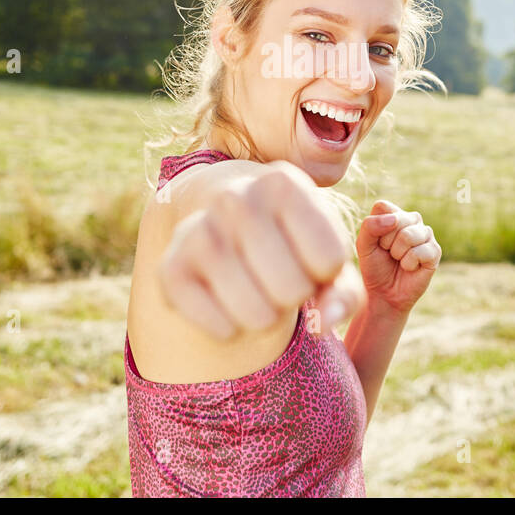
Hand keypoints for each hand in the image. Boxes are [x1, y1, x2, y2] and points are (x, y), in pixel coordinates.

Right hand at [157, 161, 366, 339]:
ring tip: (258, 290)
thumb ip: (344, 292)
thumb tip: (325, 324)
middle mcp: (235, 199)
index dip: (324, 272)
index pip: (329, 260)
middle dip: (295, 296)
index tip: (308, 257)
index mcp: (283, 184)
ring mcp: (198, 231)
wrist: (224, 217)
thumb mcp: (325, 253)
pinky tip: (228, 305)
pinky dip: (231, 330)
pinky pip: (218, 328)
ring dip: (266, 318)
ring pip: (257, 315)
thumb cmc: (291, 240)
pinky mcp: (170, 268)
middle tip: (280, 276)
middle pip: (292, 289)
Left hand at [355, 200, 440, 313]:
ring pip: (408, 235)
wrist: (384, 294)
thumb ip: (370, 226)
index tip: (376, 242)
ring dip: (397, 254)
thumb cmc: (374, 267)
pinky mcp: (435, 251)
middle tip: (389, 254)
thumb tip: (394, 220)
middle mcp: (412, 220)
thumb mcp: (363, 245)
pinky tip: (410, 267)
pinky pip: (420, 251)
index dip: (376, 227)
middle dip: (386, 243)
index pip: (383, 207)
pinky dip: (409, 263)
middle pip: (397, 220)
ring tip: (399, 260)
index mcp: (394, 214)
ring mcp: (426, 235)